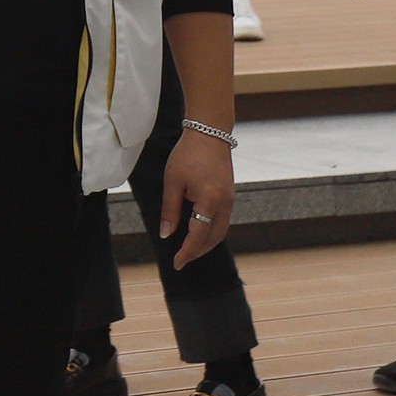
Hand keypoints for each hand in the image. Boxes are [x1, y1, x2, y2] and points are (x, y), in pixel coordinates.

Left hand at [160, 129, 235, 269]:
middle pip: (213, 238)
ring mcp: (229, 199)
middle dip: (198, 251)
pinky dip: (212, 231)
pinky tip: (200, 230)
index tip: (177, 264)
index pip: (198, 236)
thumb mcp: (172, 181)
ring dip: (207, 243)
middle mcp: (224, 204)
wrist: (210, 132)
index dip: (187, 252)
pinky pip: (223, 220)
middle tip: (182, 259)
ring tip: (190, 249)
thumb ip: (170, 210)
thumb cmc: (188, 154)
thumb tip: (166, 234)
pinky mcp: (229, 194)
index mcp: (209, 201)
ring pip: (221, 231)